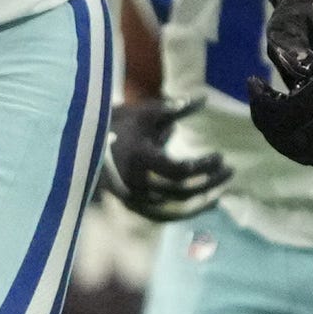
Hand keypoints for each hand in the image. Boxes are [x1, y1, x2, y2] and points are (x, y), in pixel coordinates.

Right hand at [96, 96, 231, 220]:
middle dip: (209, 182)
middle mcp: (136, 181)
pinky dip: (188, 212)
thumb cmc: (117, 125)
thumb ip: (172, 108)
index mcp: (139, 157)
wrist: (83, 145)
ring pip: (175, 206)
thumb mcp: (143, 113)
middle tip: (229, 170)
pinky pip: (166, 215)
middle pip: (181, 191)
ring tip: (222, 186)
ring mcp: (134, 196)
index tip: (220, 156)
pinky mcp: (134, 204)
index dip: (203, 166)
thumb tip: (204, 98)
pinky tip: (207, 202)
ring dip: (203, 197)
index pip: (179, 170)